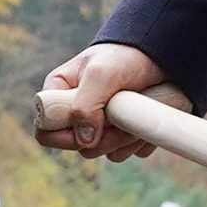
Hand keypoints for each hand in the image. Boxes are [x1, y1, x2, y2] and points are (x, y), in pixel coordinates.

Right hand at [30, 42, 183, 161]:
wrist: (160, 54)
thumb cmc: (124, 56)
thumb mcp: (101, 74)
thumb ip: (85, 106)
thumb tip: (85, 142)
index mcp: (59, 97)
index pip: (46, 132)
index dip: (66, 138)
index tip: (91, 127)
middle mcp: (78, 115)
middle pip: (81, 148)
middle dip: (107, 138)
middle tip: (123, 116)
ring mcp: (102, 127)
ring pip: (108, 153)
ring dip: (127, 138)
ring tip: (138, 110)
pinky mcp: (124, 134)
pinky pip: (130, 151)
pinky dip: (141, 139)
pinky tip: (146, 118)